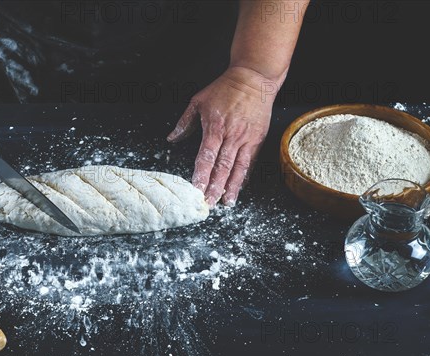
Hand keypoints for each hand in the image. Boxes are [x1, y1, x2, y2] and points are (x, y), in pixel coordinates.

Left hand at [167, 66, 279, 206]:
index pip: (207, 156)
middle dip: (215, 187)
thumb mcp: (198, 101)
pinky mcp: (258, 140)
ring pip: (238, 168)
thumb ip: (185, 122)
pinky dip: (244, 177)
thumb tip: (171, 139)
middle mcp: (232, 136)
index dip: (202, 174)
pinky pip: (249, 162)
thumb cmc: (225, 89)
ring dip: (231, 187)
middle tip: (209, 203)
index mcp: (215, 127)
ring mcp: (246, 139)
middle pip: (223, 167)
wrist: (254, 79)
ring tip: (226, 203)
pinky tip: (238, 188)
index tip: (197, 189)